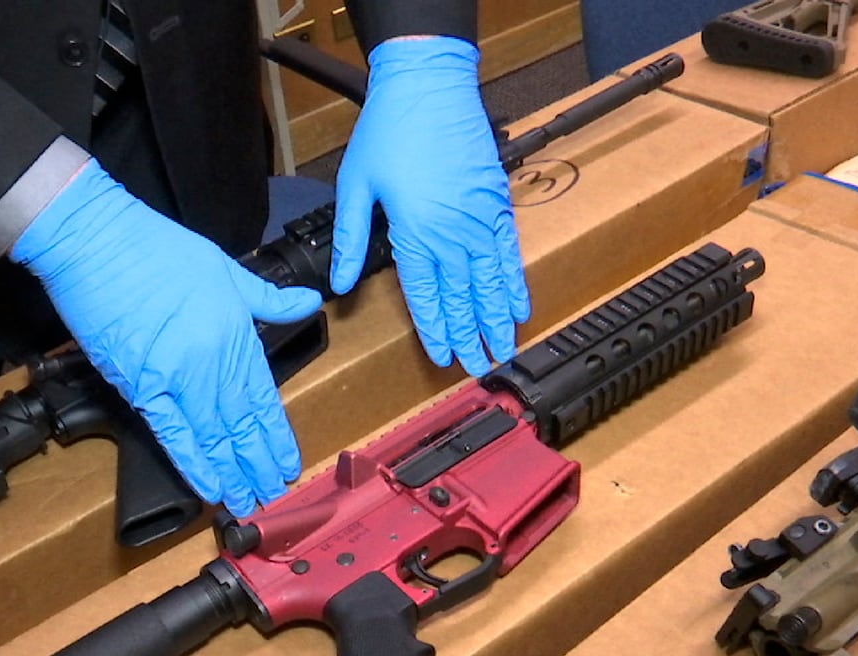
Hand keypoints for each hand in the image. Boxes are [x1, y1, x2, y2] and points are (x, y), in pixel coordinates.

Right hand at [12, 161, 323, 516]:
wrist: (98, 243)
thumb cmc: (156, 249)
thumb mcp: (226, 268)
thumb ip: (269, 297)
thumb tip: (308, 303)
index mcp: (237, 334)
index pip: (264, 398)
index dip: (276, 436)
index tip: (288, 464)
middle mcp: (213, 361)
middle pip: (241, 424)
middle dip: (258, 464)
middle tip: (272, 497)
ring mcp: (177, 377)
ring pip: (213, 436)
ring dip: (231, 473)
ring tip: (246, 502)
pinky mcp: (140, 385)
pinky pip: (172, 433)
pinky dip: (192, 463)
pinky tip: (208, 486)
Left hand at [331, 36, 529, 377]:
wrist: (430, 85)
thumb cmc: (388, 130)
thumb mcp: (355, 185)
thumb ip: (349, 238)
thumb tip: (338, 283)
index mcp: (414, 232)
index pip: (426, 295)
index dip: (435, 330)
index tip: (442, 358)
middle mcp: (452, 232)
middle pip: (463, 296)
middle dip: (471, 335)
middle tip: (479, 368)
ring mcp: (480, 219)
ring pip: (491, 281)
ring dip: (497, 318)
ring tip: (504, 349)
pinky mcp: (497, 203)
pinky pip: (509, 253)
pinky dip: (515, 282)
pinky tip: (520, 306)